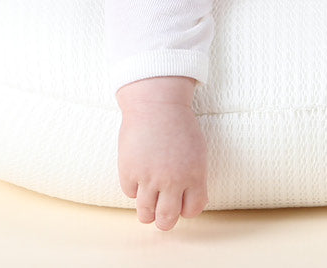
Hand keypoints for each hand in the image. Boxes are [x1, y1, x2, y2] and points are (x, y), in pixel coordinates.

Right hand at [116, 77, 206, 229]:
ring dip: (147, 213)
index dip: (185, 210)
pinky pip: (130, 193)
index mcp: (194, 176)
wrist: (156, 104)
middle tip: (162, 219)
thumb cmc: (179, 126)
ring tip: (147, 208)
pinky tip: (137, 178)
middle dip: (164, 222)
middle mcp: (172, 181)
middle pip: (167, 219)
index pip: (191, 210)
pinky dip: (134, 189)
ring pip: (145, 213)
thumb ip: (195, 178)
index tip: (181, 205)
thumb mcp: (197, 152)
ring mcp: (149, 177)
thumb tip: (188, 204)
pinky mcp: (129, 171)